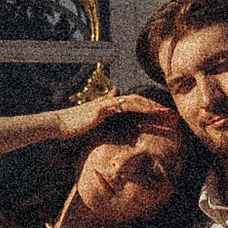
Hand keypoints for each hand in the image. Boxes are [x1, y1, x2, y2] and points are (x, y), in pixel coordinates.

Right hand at [46, 83, 172, 147]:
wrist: (60, 125)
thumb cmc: (74, 127)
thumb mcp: (92, 125)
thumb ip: (103, 121)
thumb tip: (110, 123)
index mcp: (108, 105)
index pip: (131, 104)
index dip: (145, 107)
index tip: (158, 114)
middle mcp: (109, 101)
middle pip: (136, 100)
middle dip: (152, 105)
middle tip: (168, 111)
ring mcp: (106, 103)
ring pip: (134, 100)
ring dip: (150, 105)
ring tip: (164, 111)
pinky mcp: (103, 108)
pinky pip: (125, 105)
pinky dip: (139, 106)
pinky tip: (149, 111)